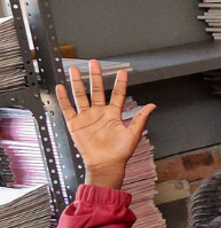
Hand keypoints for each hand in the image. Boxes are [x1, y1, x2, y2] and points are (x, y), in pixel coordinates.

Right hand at [54, 61, 152, 189]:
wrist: (105, 164)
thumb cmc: (120, 152)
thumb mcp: (133, 133)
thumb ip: (141, 118)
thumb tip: (152, 105)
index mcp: (114, 114)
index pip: (117, 94)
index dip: (120, 83)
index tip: (122, 71)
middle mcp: (99, 113)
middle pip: (97, 90)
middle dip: (95, 76)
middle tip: (94, 63)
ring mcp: (87, 117)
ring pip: (81, 96)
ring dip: (78, 83)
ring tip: (75, 70)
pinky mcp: (75, 124)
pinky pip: (68, 109)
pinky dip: (64, 98)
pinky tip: (61, 87)